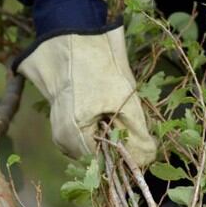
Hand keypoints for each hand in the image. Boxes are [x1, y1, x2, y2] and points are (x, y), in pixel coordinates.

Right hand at [15, 24, 156, 166]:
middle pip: (98, 158)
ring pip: (92, 147)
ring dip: (106, 136)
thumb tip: (146, 161)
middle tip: (123, 118)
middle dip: (115, 145)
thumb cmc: (99, 68)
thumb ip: (136, 136)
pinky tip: (100, 108)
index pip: (106, 167)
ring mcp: (59, 132)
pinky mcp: (61, 124)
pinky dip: (96, 128)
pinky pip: (84, 136)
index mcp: (74, 136)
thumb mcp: (124, 101)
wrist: (73, 40)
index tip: (136, 140)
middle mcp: (62, 140)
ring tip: (109, 109)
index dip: (125, 157)